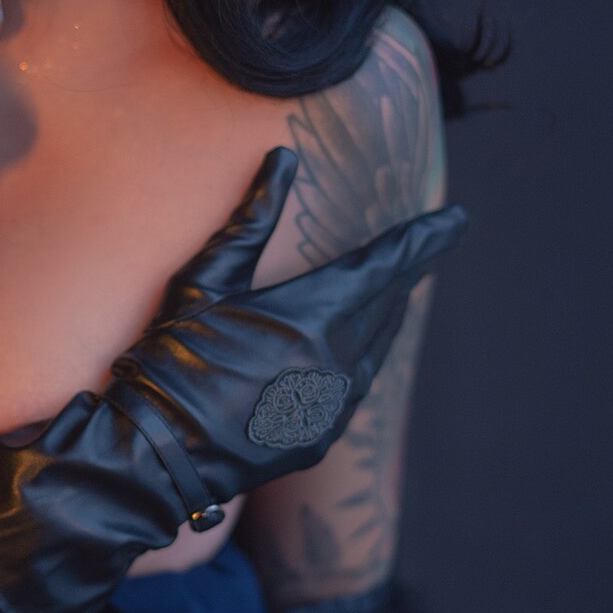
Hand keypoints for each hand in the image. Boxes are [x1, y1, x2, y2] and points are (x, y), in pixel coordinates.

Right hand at [0, 150, 465, 612]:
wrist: (156, 452)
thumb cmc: (172, 356)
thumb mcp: (206, 279)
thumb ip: (251, 218)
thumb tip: (283, 159)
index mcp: (315, 315)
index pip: (386, 266)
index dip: (424, 241)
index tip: (456, 221)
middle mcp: (337, 362)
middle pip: (386, 307)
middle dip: (403, 276)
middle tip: (420, 250)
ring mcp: (332, 406)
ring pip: (376, 350)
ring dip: (385, 319)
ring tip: (392, 296)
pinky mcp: (319, 439)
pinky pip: (354, 389)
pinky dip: (360, 362)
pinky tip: (350, 355)